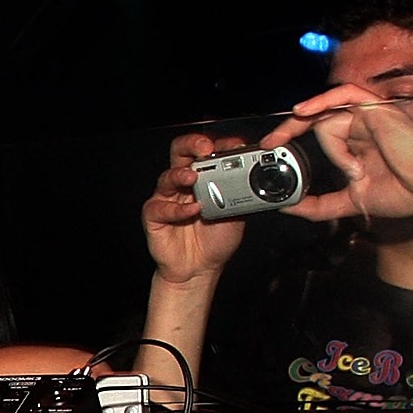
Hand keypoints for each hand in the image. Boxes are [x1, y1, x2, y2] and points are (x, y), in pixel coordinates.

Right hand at [143, 131, 252, 286]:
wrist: (201, 268)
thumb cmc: (216, 239)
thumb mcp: (238, 213)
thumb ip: (242, 193)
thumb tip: (258, 178)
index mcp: (203, 177)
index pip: (208, 151)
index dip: (220, 144)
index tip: (236, 146)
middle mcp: (184, 183)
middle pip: (180, 151)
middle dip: (192, 144)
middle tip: (205, 147)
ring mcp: (167, 198)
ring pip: (168, 176)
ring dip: (181, 174)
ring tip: (194, 177)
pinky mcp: (154, 215)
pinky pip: (161, 207)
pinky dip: (177, 209)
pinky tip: (192, 210)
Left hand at [278, 85, 412, 221]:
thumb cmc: (405, 193)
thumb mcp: (351, 202)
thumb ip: (320, 206)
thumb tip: (288, 208)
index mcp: (356, 147)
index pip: (318, 136)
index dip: (294, 142)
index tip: (273, 155)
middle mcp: (360, 129)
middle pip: (316, 121)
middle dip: (288, 130)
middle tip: (268, 145)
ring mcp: (368, 116)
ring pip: (328, 120)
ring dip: (335, 150)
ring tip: (356, 170)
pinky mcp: (375, 107)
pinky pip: (342, 94)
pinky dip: (321, 101)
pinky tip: (303, 112)